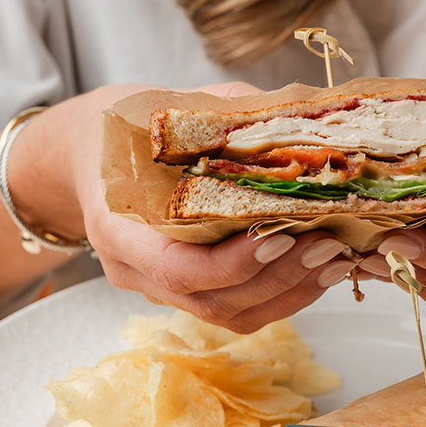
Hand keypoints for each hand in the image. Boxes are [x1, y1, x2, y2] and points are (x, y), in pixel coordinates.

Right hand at [5, 82, 354, 330]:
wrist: (91, 154)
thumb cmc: (127, 131)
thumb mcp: (168, 112)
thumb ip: (227, 116)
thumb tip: (298, 119)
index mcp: (119, 228)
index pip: (178, 269)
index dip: (235, 262)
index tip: (283, 233)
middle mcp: (137, 271)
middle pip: (213, 300)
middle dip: (279, 277)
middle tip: (327, 244)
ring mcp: (160, 289)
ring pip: (231, 314)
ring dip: (290, 293)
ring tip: (334, 261)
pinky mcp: (187, 291)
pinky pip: (238, 310)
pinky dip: (283, 296)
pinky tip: (316, 272)